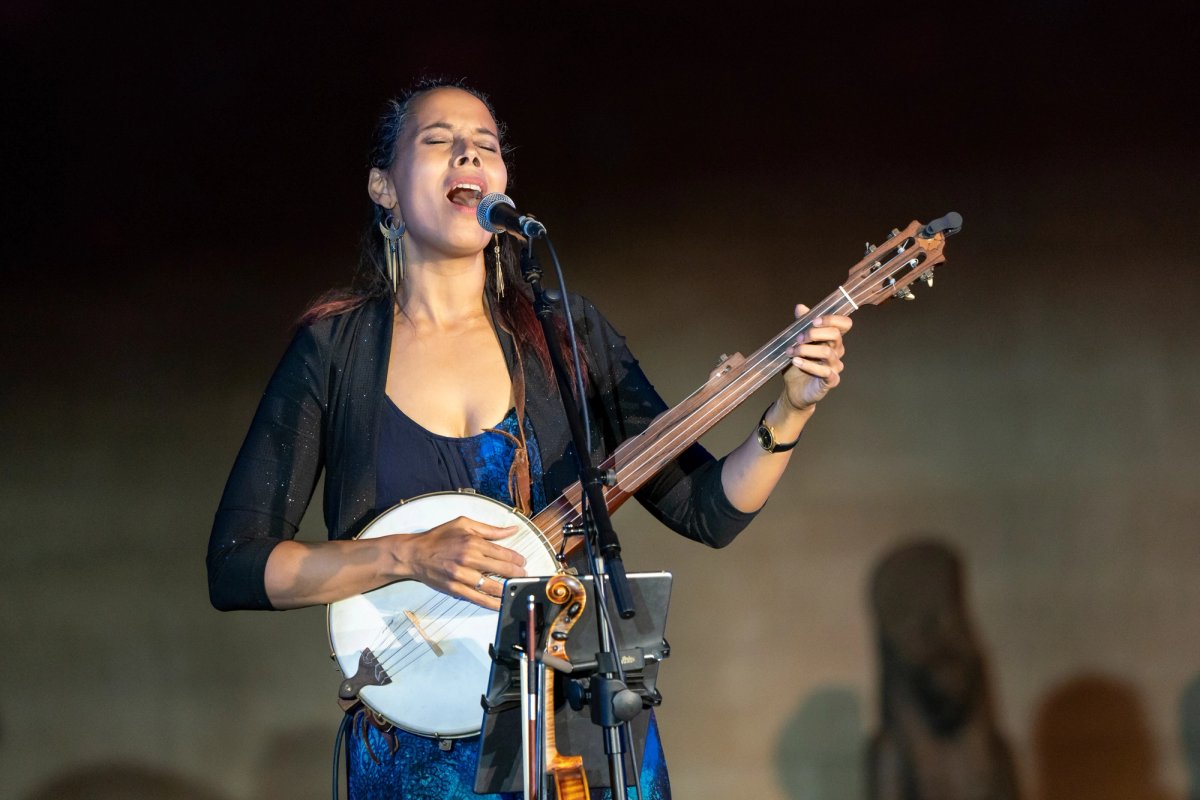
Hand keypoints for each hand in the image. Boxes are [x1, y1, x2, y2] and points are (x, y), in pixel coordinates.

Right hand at [393, 516, 527, 610]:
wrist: (414, 554)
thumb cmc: (438, 537)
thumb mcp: (464, 524)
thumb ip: (490, 529)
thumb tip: (512, 529)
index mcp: (473, 542)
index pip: (503, 553)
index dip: (517, 559)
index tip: (522, 561)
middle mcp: (469, 559)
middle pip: (502, 569)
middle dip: (517, 573)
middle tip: (523, 575)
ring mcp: (462, 576)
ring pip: (493, 586)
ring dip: (508, 588)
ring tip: (515, 587)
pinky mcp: (455, 589)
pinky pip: (478, 598)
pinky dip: (492, 603)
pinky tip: (501, 603)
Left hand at [781, 304, 851, 411]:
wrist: (794, 390)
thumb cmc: (798, 365)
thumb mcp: (796, 343)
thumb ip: (801, 326)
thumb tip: (800, 307)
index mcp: (831, 340)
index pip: (844, 324)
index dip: (832, 319)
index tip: (813, 320)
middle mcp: (837, 351)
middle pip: (835, 335)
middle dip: (814, 333)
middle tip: (798, 338)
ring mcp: (835, 366)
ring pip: (827, 352)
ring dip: (806, 350)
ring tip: (791, 352)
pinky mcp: (831, 381)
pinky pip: (825, 371)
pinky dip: (808, 365)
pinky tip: (796, 362)